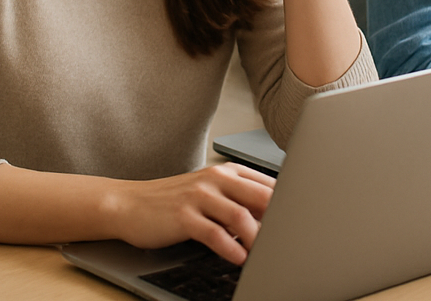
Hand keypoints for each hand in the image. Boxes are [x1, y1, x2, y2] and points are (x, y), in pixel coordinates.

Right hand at [108, 164, 274, 263]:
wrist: (130, 204)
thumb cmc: (173, 202)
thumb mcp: (209, 194)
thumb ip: (239, 201)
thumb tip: (274, 220)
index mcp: (227, 172)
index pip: (267, 184)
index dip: (287, 204)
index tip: (300, 224)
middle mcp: (215, 179)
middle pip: (259, 197)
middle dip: (278, 221)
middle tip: (290, 241)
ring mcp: (199, 196)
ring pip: (240, 216)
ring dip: (256, 239)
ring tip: (266, 256)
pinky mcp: (183, 216)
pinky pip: (214, 233)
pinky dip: (230, 249)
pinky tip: (239, 259)